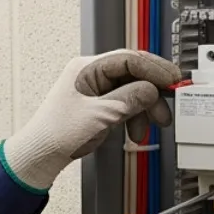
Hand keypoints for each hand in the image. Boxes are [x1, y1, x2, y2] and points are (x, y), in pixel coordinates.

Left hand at [2, 49, 182, 190]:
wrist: (42, 154)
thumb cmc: (57, 133)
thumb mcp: (100, 115)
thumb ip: (130, 99)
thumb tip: (152, 90)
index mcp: (87, 68)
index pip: (129, 59)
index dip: (154, 69)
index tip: (171, 81)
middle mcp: (92, 74)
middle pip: (134, 73)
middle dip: (154, 90)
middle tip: (171, 100)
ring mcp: (96, 89)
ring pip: (133, 90)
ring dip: (147, 107)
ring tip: (155, 123)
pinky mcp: (100, 104)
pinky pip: (126, 103)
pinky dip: (136, 116)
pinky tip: (138, 129)